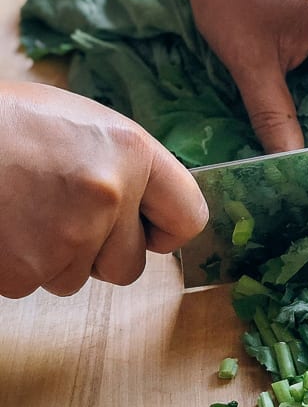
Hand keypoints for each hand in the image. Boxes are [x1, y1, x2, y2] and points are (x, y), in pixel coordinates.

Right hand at [0, 82, 207, 298]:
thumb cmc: (6, 123)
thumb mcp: (79, 123)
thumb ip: (124, 167)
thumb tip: (151, 208)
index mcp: (130, 151)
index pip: (189, 217)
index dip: (166, 230)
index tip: (148, 230)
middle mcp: (108, 196)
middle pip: (130, 265)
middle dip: (102, 253)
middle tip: (62, 213)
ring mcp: (67, 238)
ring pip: (79, 278)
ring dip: (56, 256)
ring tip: (22, 209)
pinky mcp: (27, 271)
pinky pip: (37, 284)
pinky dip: (20, 264)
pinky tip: (5, 226)